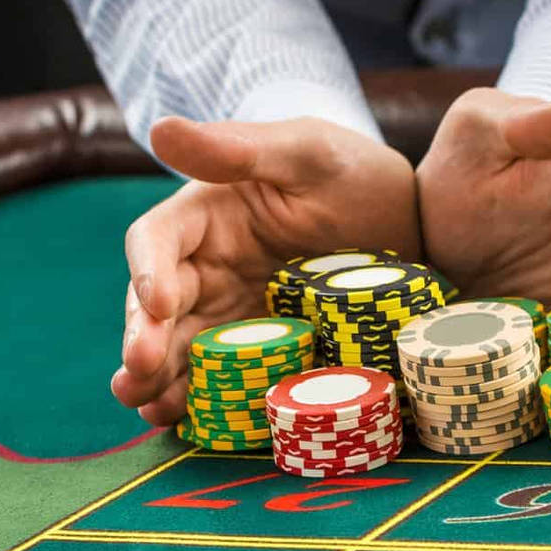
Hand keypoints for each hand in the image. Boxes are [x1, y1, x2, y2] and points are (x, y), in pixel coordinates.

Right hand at [114, 116, 419, 424]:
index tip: (158, 302)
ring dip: (157, 380)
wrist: (412, 226)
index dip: (146, 271)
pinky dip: (199, 400)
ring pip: (179, 348)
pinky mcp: (260, 351)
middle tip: (138, 372)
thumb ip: (239, 148)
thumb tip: (161, 129)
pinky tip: (185, 422)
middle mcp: (207, 267)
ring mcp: (231, 314)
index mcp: (207, 214)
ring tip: (149, 408)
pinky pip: (220, 378)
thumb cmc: (352, 172)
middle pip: (156, 306)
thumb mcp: (307, 152)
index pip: (156, 240)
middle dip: (143, 339)